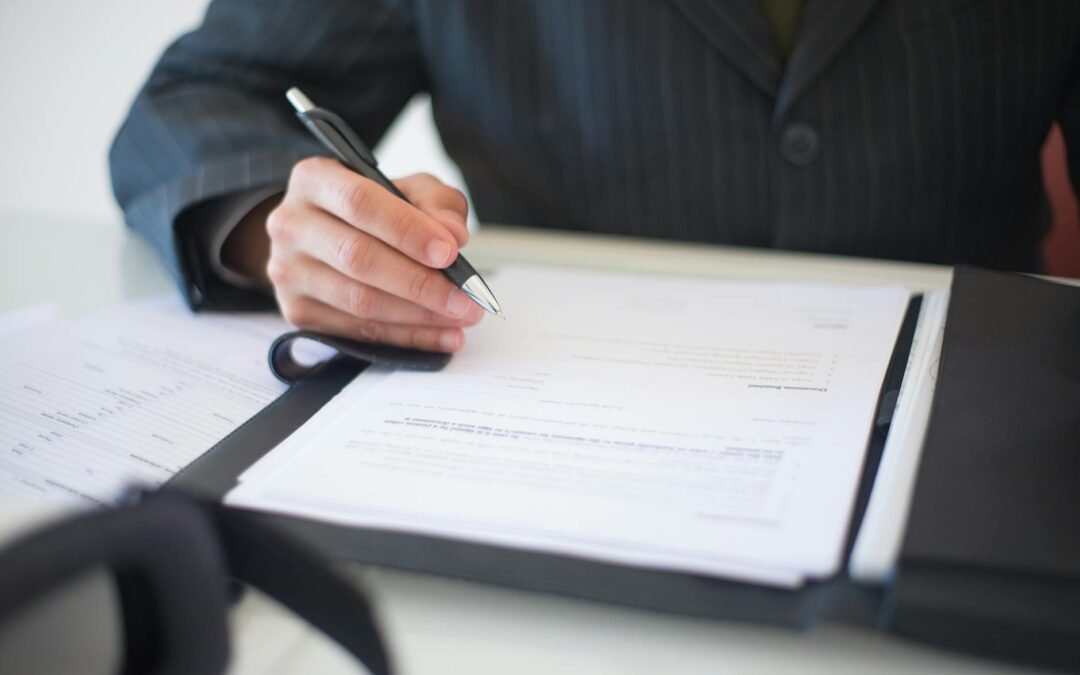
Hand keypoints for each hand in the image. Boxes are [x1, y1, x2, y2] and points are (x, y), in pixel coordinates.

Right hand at [249, 158, 483, 351]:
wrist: (326, 236)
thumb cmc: (374, 209)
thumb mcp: (408, 189)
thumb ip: (436, 203)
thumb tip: (454, 235)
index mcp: (314, 180)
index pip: (360, 203)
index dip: (408, 230)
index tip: (450, 252)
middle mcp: (291, 225)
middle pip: (358, 257)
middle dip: (420, 282)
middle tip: (466, 297)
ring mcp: (289, 273)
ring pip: (359, 301)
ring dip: (419, 315)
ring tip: (462, 316)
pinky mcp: (297, 313)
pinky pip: (359, 331)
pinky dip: (408, 337)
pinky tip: (443, 335)